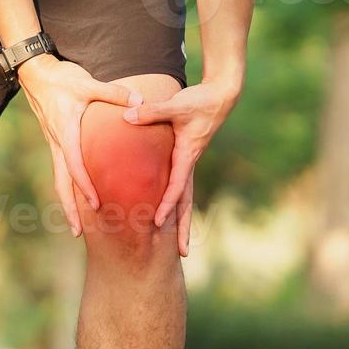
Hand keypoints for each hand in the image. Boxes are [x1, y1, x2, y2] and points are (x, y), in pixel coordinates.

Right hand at [18, 54, 142, 235]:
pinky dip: (69, 189)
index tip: (96, 204)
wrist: (37, 74)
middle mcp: (58, 144)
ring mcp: (55, 145)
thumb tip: (140, 101)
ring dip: (67, 204)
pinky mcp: (56, 142)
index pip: (75, 166)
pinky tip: (77, 200)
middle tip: (78, 232)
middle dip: (69, 209)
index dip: (85, 187)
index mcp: (66, 133)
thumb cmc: (62, 79)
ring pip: (59, 181)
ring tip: (76, 227)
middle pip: (62, 184)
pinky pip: (62, 172)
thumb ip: (115, 94)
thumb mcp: (89, 84)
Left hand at [123, 79, 240, 254]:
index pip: (176, 185)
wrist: (221, 95)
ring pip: (185, 198)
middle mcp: (189, 164)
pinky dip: (176, 205)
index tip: (157, 220)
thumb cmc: (200, 100)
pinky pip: (180, 188)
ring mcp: (189, 164)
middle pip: (187, 202)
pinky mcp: (186, 159)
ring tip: (180, 248)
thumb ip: (151, 111)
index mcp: (187, 155)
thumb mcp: (176, 105)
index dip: (167, 203)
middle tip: (182, 254)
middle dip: (184, 228)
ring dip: (182, 222)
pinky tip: (169, 218)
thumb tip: (128, 116)